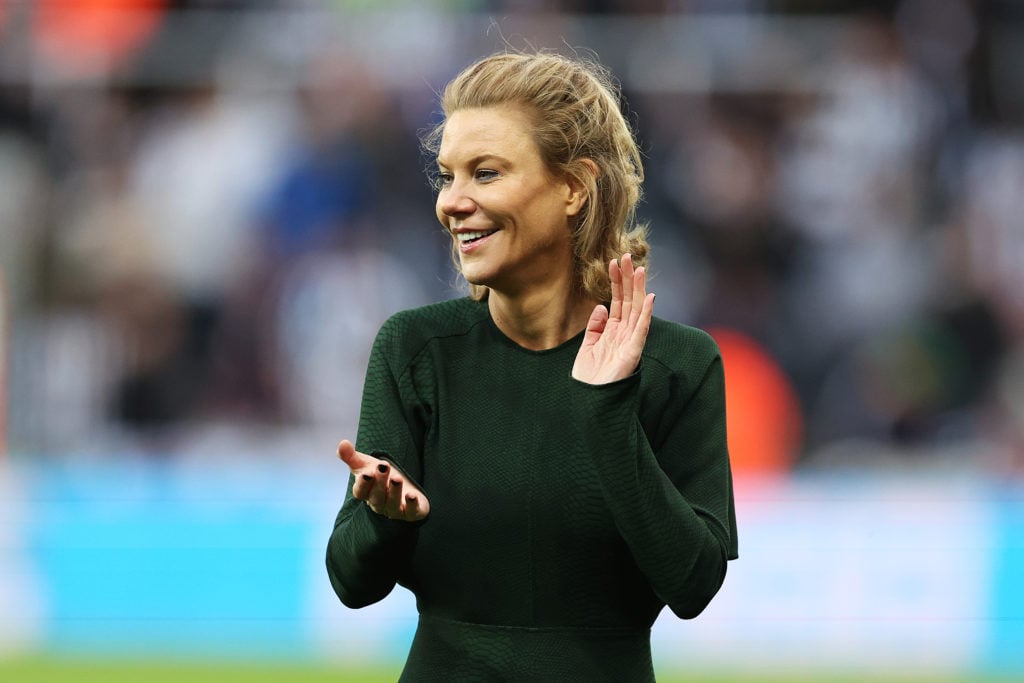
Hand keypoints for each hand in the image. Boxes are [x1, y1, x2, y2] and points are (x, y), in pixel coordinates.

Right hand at [337, 439, 429, 520]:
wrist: (401, 487)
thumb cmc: (379, 476)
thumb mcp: (366, 465)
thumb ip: (352, 457)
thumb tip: (342, 443)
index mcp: (366, 493)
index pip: (360, 492)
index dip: (363, 484)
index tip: (367, 472)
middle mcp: (378, 504)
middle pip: (377, 497)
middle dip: (380, 483)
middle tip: (383, 467)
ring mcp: (394, 510)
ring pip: (392, 504)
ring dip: (394, 491)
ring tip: (397, 478)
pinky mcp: (411, 513)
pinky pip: (410, 512)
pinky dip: (411, 505)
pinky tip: (412, 495)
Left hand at [572, 253, 654, 384]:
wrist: (589, 402)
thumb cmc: (590, 379)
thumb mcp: (587, 347)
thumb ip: (595, 327)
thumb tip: (601, 307)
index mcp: (612, 331)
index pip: (616, 301)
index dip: (615, 281)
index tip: (612, 261)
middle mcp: (624, 334)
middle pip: (628, 300)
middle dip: (626, 278)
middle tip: (626, 255)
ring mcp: (630, 342)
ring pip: (636, 310)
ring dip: (638, 289)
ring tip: (639, 268)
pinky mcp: (633, 352)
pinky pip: (641, 330)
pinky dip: (646, 313)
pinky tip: (650, 297)